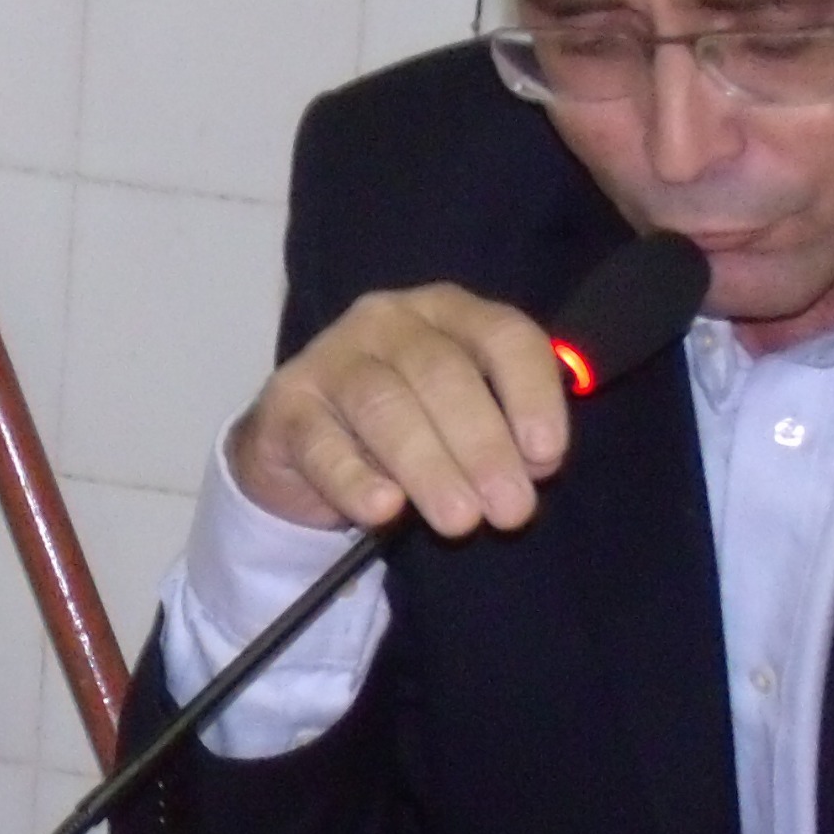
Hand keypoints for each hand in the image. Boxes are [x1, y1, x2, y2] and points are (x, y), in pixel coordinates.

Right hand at [224, 284, 575, 536]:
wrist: (305, 450)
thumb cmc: (406, 429)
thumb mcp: (461, 420)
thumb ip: (504, 431)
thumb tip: (535, 466)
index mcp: (447, 312)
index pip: (501, 334)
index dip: (531, 393)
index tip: (547, 456)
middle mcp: (388, 320)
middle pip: (442, 373)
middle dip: (483, 445)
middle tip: (511, 510)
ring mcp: (330, 357)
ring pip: (383, 404)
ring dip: (429, 466)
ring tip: (460, 521)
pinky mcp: (286, 404)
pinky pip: (321, 442)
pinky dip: (355, 478)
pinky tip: (384, 509)